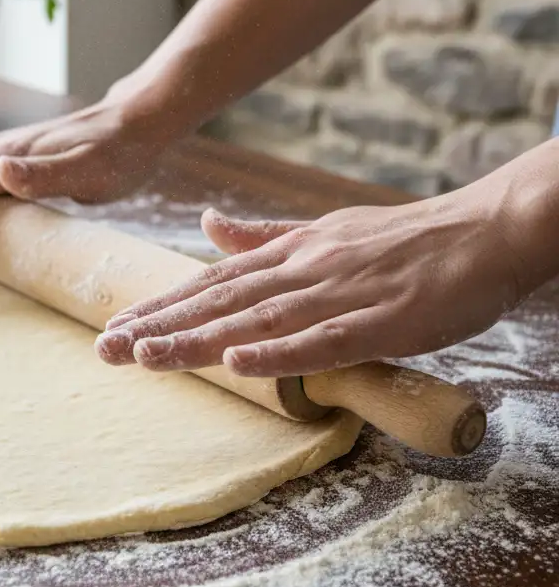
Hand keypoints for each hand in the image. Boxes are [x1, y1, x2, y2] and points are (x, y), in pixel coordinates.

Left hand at [94, 188, 531, 377]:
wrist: (482, 229)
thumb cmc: (401, 239)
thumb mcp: (321, 230)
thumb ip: (262, 235)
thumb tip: (207, 224)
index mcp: (288, 253)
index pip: (210, 283)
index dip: (160, 305)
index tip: (114, 326)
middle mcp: (302, 270)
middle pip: (219, 302)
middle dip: (160, 326)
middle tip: (106, 349)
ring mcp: (340, 294)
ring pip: (257, 320)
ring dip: (200, 340)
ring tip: (148, 357)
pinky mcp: (381, 320)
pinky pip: (324, 339)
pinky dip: (280, 352)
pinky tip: (238, 362)